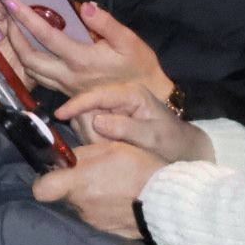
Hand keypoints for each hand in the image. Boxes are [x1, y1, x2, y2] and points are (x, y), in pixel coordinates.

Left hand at [3, 0, 171, 101]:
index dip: (27, 19)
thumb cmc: (138, 65)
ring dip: (17, 49)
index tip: (13, 2)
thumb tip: (86, 6)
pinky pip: (39, 78)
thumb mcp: (129, 41)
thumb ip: (106, 24)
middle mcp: (68, 75)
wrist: (146, 95)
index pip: (47, 37)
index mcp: (82, 60)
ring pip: (31, 70)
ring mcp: (65, 85)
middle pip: (29, 57)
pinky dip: (28, 61)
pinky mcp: (66, 91)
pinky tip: (27, 47)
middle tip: (7, 15)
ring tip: (12, 28)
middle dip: (13, 35)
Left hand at [31, 141, 165, 237]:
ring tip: (111, 186)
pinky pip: (97, 217)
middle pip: (63, 196)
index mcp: (77, 184)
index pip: (41, 189)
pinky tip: (119, 200)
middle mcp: (81, 207)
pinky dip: (103, 208)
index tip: (54, 172)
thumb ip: (80, 155)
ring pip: (81, 206)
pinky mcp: (108, 232)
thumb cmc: (137, 169)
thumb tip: (63, 159)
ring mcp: (94, 222)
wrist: (169, 201)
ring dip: (89, 197)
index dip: (44, 180)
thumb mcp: (108, 149)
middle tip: (90, 175)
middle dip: (71, 186)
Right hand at [57, 83, 212, 162]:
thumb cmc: (173, 142)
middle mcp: (118, 97)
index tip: (59, 115)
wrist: (185, 151)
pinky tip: (108, 147)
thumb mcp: (154, 137)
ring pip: (85, 118)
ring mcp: (112, 108)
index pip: (96, 94)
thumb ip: (126, 128)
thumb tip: (97, 122)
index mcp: (130, 94)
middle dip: (87, 127)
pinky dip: (94, 139)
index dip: (76, 104)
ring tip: (110, 148)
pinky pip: (89, 127)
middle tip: (102, 146)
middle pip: (86, 106)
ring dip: (91, 136)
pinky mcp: (108, 119)